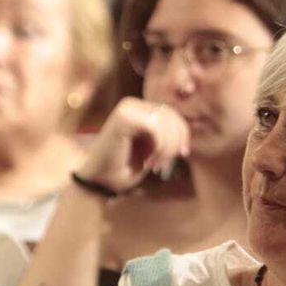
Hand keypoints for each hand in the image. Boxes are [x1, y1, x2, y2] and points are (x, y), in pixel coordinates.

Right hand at [75, 97, 189, 195]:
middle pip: (171, 115)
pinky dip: (159, 148)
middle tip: (166, 162)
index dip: (182, 133)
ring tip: (155, 164)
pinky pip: (155, 128)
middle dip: (175, 141)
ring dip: (167, 148)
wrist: (100, 181)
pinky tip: (148, 163)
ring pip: (165, 122)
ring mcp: (126, 108)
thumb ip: (166, 134)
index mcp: (139, 108)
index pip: (172, 113)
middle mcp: (132, 103)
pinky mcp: (123, 118)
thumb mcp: (153, 148)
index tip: (182, 154)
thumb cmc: (124, 168)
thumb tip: (185, 131)